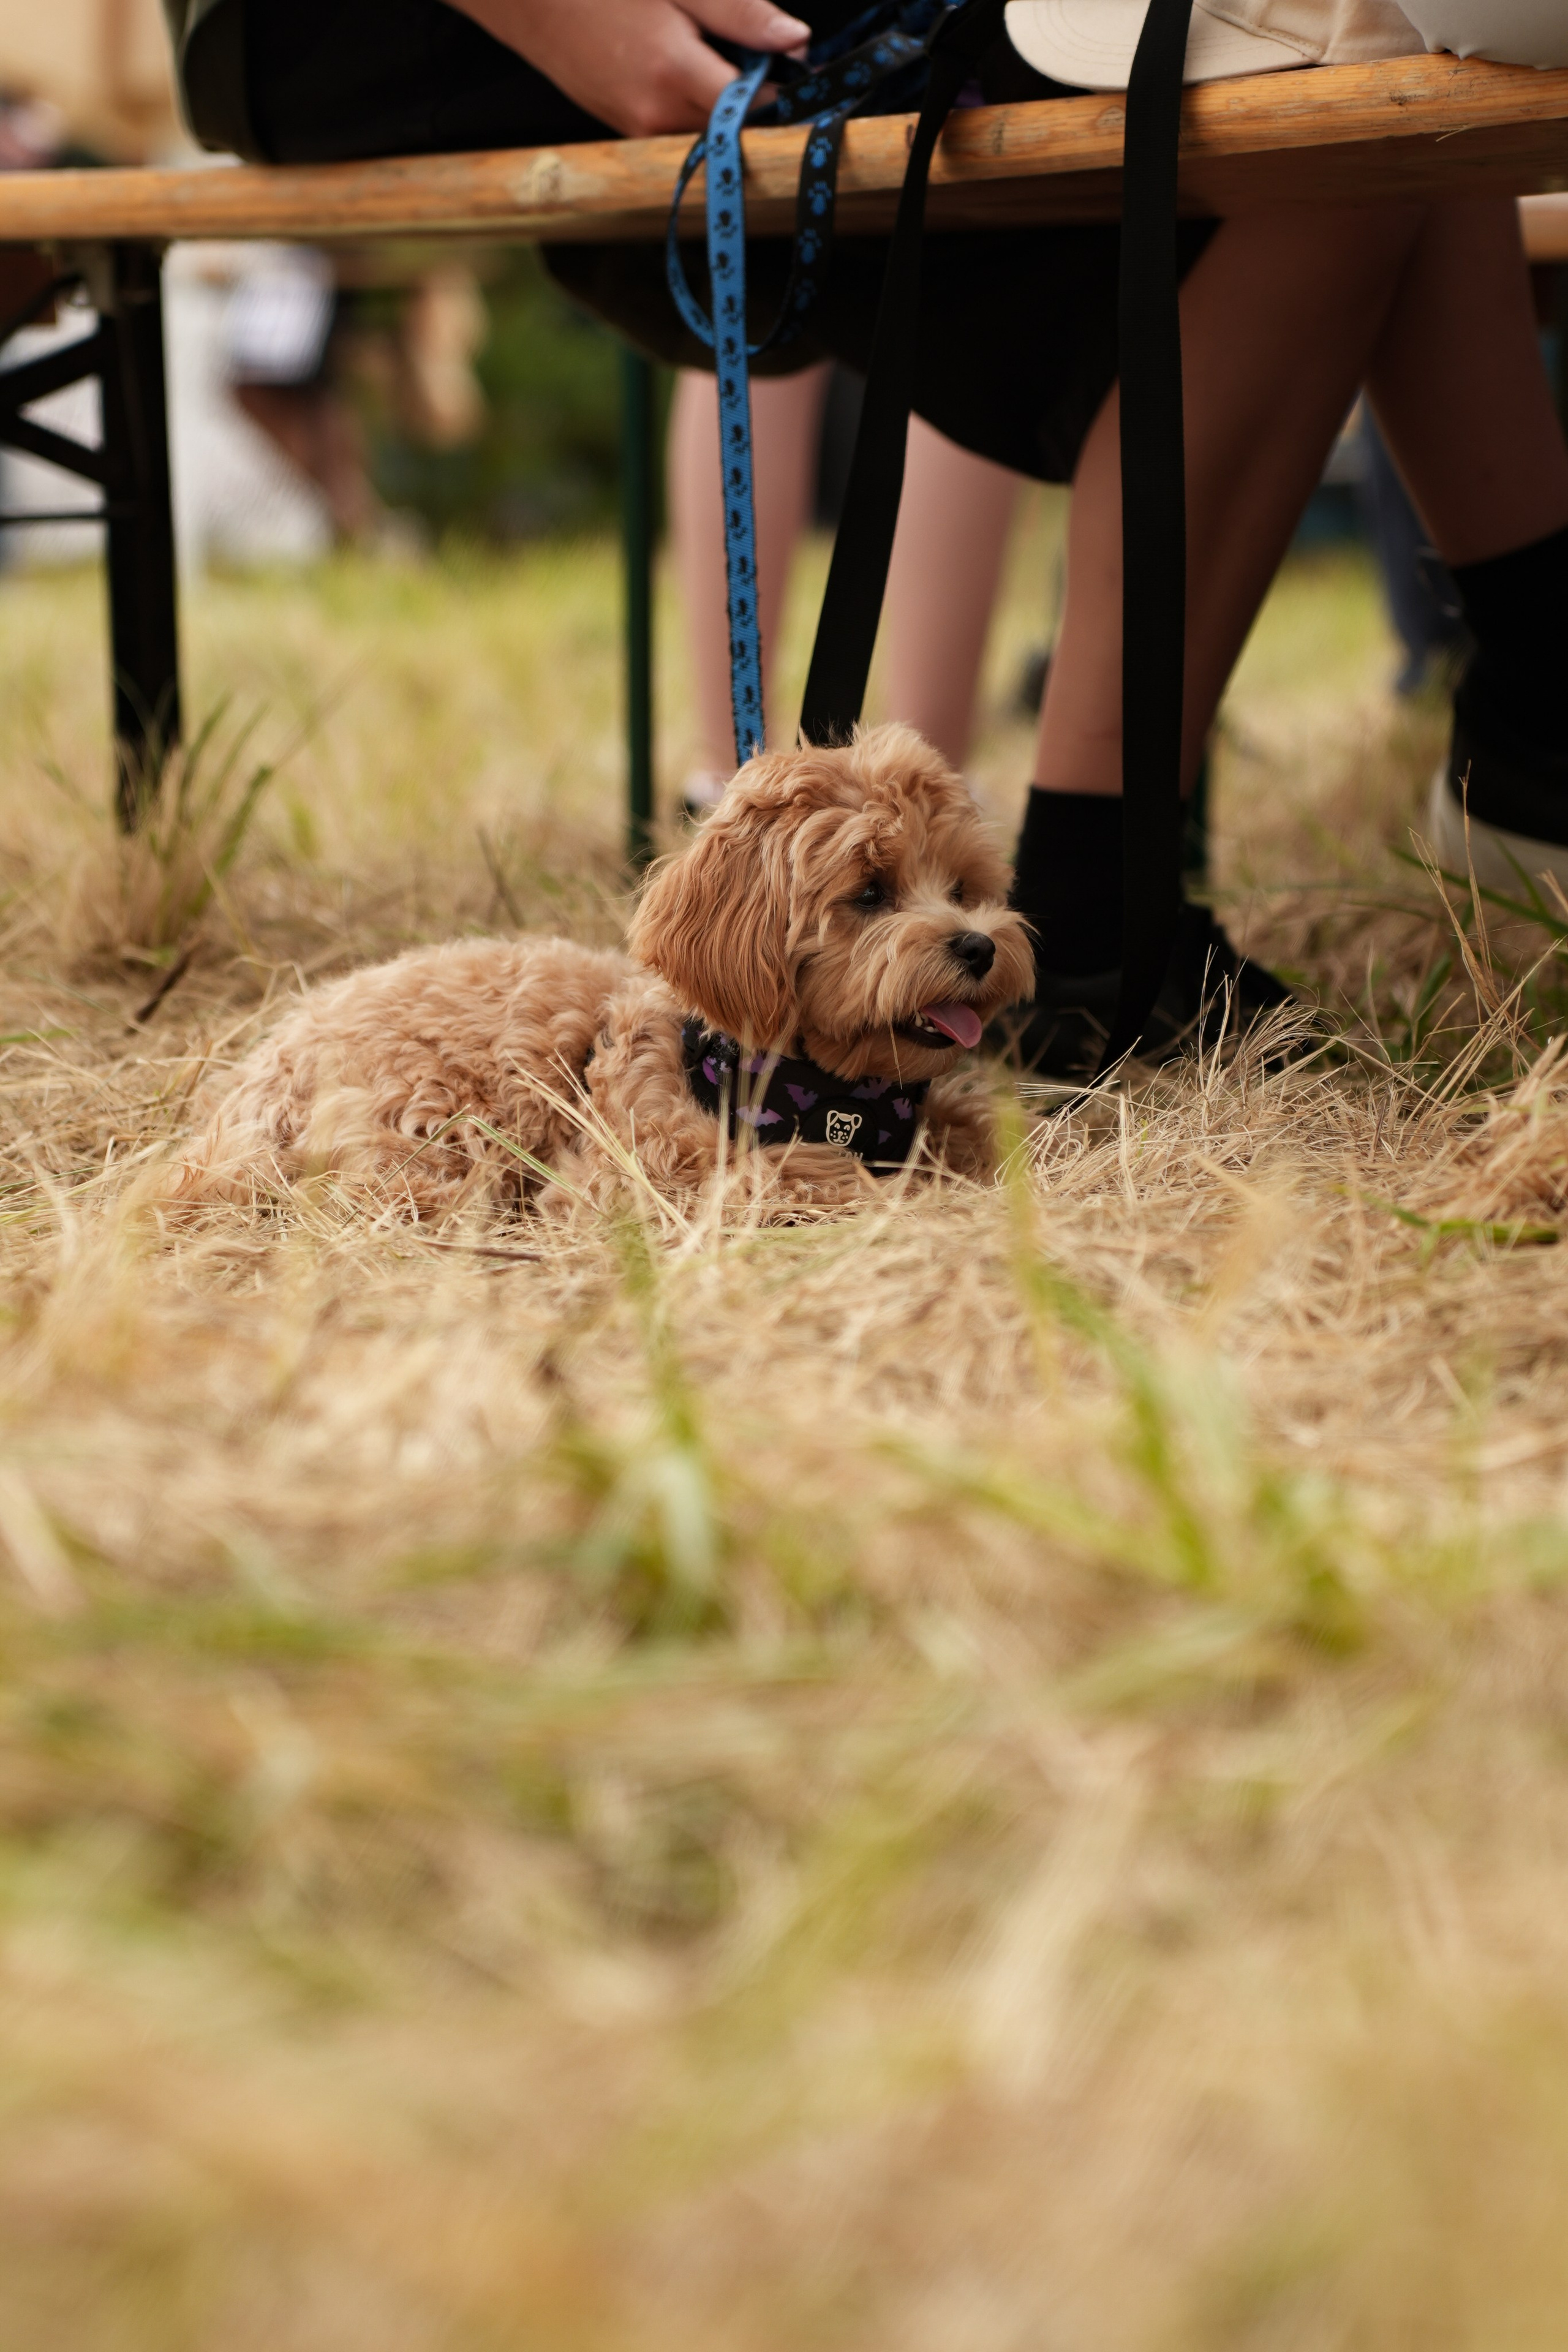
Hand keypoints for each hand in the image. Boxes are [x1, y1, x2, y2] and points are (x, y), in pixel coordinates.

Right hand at [448, 0, 811, 137]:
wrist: (524, 1)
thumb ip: (739, 13)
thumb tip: (797, 41)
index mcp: (676, 77)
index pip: (756, 109)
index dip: (788, 92)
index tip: (809, 72)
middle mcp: (658, 119)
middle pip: (736, 128)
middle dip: (761, 100)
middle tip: (769, 56)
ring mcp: (638, 132)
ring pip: (709, 132)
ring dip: (728, 105)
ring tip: (719, 56)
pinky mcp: (625, 131)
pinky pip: (679, 129)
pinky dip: (697, 106)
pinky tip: (689, 68)